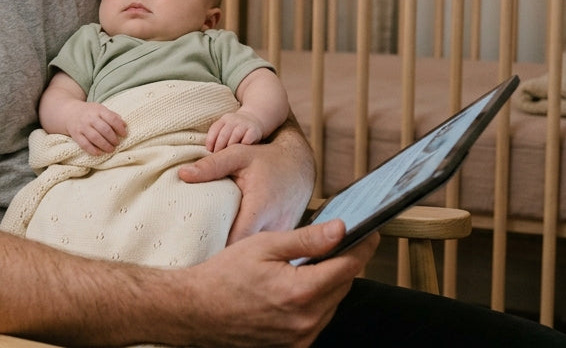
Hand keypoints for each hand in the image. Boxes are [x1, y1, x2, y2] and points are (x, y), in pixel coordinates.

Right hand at [66, 102, 126, 154]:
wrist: (69, 112)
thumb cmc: (89, 112)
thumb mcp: (101, 109)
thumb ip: (112, 116)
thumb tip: (124, 126)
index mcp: (98, 110)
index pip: (112, 119)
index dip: (120, 128)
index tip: (124, 134)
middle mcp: (90, 118)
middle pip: (104, 129)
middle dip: (113, 138)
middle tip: (117, 143)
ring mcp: (82, 127)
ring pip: (95, 138)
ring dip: (105, 145)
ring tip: (111, 149)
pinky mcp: (76, 135)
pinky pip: (85, 144)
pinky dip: (93, 150)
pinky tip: (99, 153)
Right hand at [179, 219, 376, 346]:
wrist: (196, 310)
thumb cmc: (224, 275)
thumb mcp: (264, 246)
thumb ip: (307, 239)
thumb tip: (340, 229)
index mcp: (301, 291)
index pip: (349, 266)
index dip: (363, 247)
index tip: (370, 233)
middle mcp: (305, 320)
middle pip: (344, 286)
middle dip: (344, 263)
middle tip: (337, 243)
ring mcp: (299, 338)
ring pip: (332, 305)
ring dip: (330, 284)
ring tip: (312, 265)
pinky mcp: (293, 347)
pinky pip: (317, 322)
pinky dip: (316, 304)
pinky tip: (299, 289)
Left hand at [180, 119, 312, 243]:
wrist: (300, 164)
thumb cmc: (267, 158)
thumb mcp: (239, 154)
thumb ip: (211, 165)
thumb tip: (182, 174)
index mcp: (260, 207)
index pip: (236, 240)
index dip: (217, 246)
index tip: (198, 248)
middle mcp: (275, 225)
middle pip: (245, 251)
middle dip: (225, 253)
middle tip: (201, 255)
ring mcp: (283, 233)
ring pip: (258, 253)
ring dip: (239, 253)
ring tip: (215, 253)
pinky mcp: (285, 236)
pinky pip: (266, 249)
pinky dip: (251, 248)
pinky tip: (235, 247)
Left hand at [206, 111, 265, 151]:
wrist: (253, 121)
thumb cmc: (234, 130)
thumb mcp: (224, 129)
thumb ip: (216, 137)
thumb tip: (209, 153)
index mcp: (224, 120)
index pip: (214, 130)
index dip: (211, 142)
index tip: (210, 151)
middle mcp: (233, 120)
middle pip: (223, 134)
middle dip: (219, 147)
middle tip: (218, 157)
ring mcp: (244, 124)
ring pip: (235, 136)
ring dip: (230, 147)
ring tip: (228, 156)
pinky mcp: (254, 130)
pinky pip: (247, 139)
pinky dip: (243, 146)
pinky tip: (241, 153)